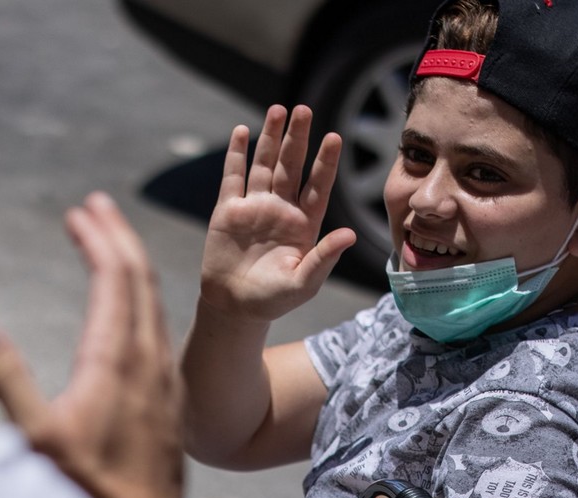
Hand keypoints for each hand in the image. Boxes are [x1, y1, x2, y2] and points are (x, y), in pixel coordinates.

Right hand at [0, 192, 183, 497]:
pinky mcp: (166, 399)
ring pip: (154, 303)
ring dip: (131, 266)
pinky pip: (158, 328)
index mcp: (116, 358)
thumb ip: (5, 378)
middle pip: (140, 279)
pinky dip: (140, 299)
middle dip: (118, 237)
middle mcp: (148, 359)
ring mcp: (162, 379)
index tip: (80, 211)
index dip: (98, 240)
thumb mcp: (36, 435)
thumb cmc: (88, 489)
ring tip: (112, 245)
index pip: (114, 279)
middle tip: (98, 206)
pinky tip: (130, 309)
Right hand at [199, 104, 355, 323]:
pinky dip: (236, 155)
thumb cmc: (274, 299)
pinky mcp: (228, 211)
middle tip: (304, 109)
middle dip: (297, 138)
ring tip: (277, 110)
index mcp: (304, 224)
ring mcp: (254, 207)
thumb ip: (324, 257)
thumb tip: (350, 234)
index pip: (318, 186)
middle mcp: (281, 209)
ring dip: (270, 137)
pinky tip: (242, 132)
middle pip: (291, 166)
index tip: (333, 137)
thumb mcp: (304, 283)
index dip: (325, 162)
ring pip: (263, 165)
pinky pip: (233, 178)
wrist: (234, 307)